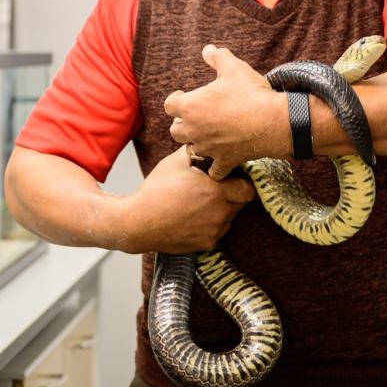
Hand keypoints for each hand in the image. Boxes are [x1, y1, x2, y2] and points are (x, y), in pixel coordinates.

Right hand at [121, 145, 254, 252]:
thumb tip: (203, 142)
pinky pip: (218, 232)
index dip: (242, 182)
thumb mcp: (174, 163)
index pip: (248, 189)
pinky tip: (195, 217)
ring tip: (202, 203)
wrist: (138, 223)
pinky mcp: (206, 244)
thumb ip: (194, 152)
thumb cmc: (155, 192)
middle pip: (241, 204)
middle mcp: (220, 213)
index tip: (233, 179)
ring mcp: (214, 231)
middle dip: (233, 195)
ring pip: (230, 218)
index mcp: (216, 192)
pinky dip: (212, 225)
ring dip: (223, 210)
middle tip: (216, 189)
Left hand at [165, 44, 288, 179]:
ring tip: (207, 137)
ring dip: (196, 144)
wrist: (272, 121)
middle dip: (183, 124)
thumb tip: (208, 49)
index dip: (176, 99)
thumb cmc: (250, 93)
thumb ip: (218, 57)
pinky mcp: (224, 161)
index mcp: (190, 106)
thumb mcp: (234, 68)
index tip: (184, 95)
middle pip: (175, 131)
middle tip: (195, 117)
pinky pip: (213, 171)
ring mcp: (208, 148)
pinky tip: (221, 161)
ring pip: (191, 150)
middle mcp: (194, 129)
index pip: (169, 104)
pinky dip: (215, 167)